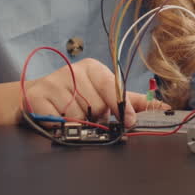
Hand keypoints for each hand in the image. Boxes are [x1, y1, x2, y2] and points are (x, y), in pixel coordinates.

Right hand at [20, 58, 164, 127]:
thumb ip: (131, 101)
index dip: (122, 107)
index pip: (113, 87)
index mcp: (93, 68)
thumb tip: (161, 107)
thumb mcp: (102, 94)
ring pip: (79, 117)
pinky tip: (57, 119)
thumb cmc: (74, 97)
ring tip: (70, 117)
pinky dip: (60, 127)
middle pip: (97, 106)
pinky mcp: (38, 97)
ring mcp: (54, 82)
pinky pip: (59, 121)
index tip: (129, 122)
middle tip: (89, 117)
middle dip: (96, 119)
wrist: (34, 98)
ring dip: (78, 124)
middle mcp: (74, 71)